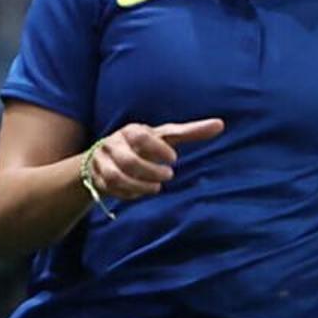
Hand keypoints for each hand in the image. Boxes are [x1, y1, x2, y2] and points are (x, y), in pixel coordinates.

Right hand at [88, 117, 220, 200]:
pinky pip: (110, 189)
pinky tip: (142, 193)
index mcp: (131, 131)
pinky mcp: (97, 178)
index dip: (158, 149)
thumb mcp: (166, 137)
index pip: (140, 136)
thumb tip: (220, 124)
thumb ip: (190, 132)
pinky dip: (128, 193)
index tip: (174, 158)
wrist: (108, 156)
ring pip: (115, 177)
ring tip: (157, 187)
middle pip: (127, 160)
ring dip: (138, 185)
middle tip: (169, 175)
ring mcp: (102, 162)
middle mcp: (113, 144)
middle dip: (149, 171)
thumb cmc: (146, 144)